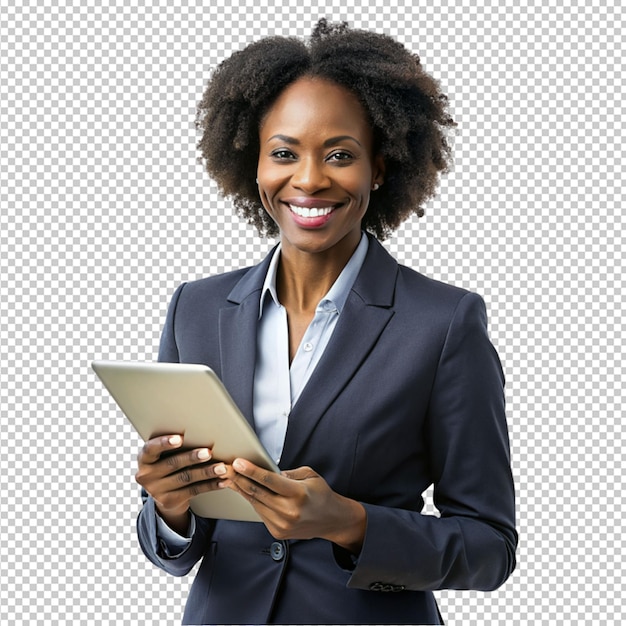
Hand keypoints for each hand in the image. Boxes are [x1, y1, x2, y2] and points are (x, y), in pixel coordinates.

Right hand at [135, 434, 225, 533]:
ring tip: (222, 467)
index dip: (164, 443)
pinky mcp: (170, 501)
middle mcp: (146, 475)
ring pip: (186, 478)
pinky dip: (210, 485)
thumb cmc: (166, 462)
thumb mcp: (163, 454)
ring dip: (206, 472)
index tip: (179, 438)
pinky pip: (193, 491)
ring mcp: (157, 490)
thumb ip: (172, 445)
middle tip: (208, 452)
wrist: (162, 492)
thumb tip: (200, 429)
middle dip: (192, 457)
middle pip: (172, 464)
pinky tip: (222, 481)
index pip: (150, 449)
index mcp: (144, 459)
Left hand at [220, 459, 365, 553]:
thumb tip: (267, 471)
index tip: (237, 462)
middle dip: (239, 478)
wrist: (331, 520)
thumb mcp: (309, 475)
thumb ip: (288, 473)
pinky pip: (260, 512)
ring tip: (230, 478)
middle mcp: (289, 511)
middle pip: (257, 492)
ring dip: (241, 489)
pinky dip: (252, 500)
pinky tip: (244, 490)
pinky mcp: (277, 531)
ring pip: (255, 503)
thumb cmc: (321, 494)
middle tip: (226, 468)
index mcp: (298, 494)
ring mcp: (282, 524)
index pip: (269, 481)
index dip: (251, 471)